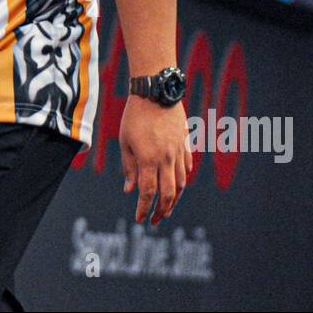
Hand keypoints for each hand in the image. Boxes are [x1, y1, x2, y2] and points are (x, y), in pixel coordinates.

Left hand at [120, 95, 192, 223]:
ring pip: (181, 184)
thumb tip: (129, 190)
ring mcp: (179, 152)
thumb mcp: (125, 142)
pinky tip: (176, 186)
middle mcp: (167, 159)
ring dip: (174, 200)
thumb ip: (129, 167)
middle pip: (168, 194)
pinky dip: (182, 181)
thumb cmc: (135, 116)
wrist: (156, 92)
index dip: (144, 209)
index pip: (148, 193)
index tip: (140, 219)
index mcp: (149, 159)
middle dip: (162, 211)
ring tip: (167, 209)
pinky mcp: (186, 144)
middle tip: (155, 220)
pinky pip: (187, 168)